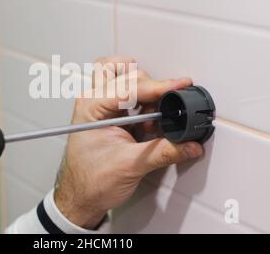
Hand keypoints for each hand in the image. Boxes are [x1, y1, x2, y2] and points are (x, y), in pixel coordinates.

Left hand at [54, 57, 203, 228]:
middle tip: (167, 102)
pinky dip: (146, 105)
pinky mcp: (112, 116)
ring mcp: (102, 108)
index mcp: (91, 108)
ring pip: (125, 80)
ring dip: (146, 94)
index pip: (129, 87)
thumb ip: (163, 152)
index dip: (157, 87)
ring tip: (155, 118)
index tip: (179, 86)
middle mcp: (94, 102)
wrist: (80, 198)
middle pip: (124, 72)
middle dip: (148, 85)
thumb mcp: (130, 166)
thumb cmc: (89, 181)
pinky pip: (131, 99)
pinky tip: (152, 124)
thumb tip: (189, 143)